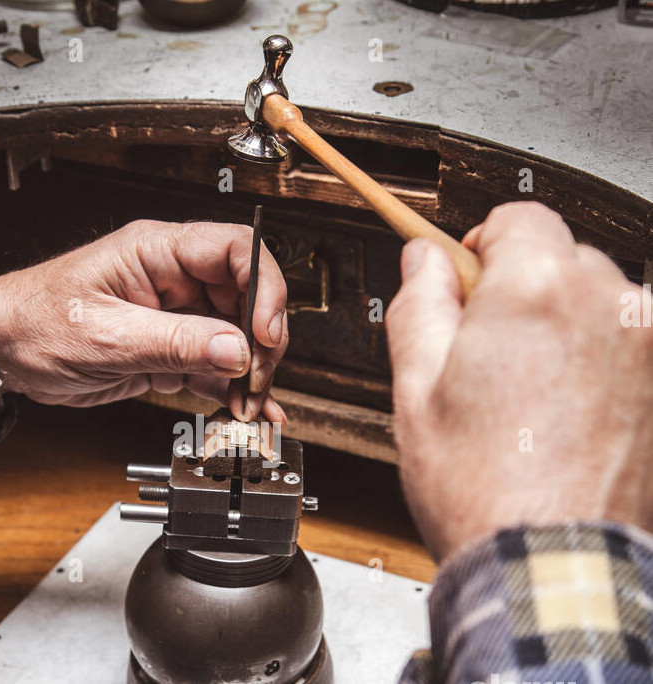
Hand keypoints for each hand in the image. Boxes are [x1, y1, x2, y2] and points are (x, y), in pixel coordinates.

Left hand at [0, 219, 288, 421]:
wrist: (3, 353)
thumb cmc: (36, 324)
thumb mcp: (108, 337)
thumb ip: (177, 343)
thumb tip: (238, 349)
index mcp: (158, 252)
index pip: (236, 250)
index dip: (264, 288)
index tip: (266, 334)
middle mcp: (174, 277)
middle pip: (246, 296)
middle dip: (262, 341)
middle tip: (258, 381)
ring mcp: (175, 312)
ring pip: (236, 334)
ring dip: (251, 371)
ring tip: (251, 405)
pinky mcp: (170, 345)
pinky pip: (213, 361)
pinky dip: (231, 386)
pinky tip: (244, 407)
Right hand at [386, 202, 652, 561]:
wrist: (552, 566)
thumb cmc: (482, 488)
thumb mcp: (417, 388)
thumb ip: (420, 303)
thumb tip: (424, 260)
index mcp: (537, 289)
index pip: (517, 217)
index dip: (483, 246)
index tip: (469, 279)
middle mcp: (610, 301)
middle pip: (560, 257)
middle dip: (522, 288)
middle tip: (487, 353)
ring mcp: (650, 343)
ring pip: (599, 298)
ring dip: (565, 322)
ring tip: (529, 392)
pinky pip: (631, 339)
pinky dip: (602, 354)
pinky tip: (569, 405)